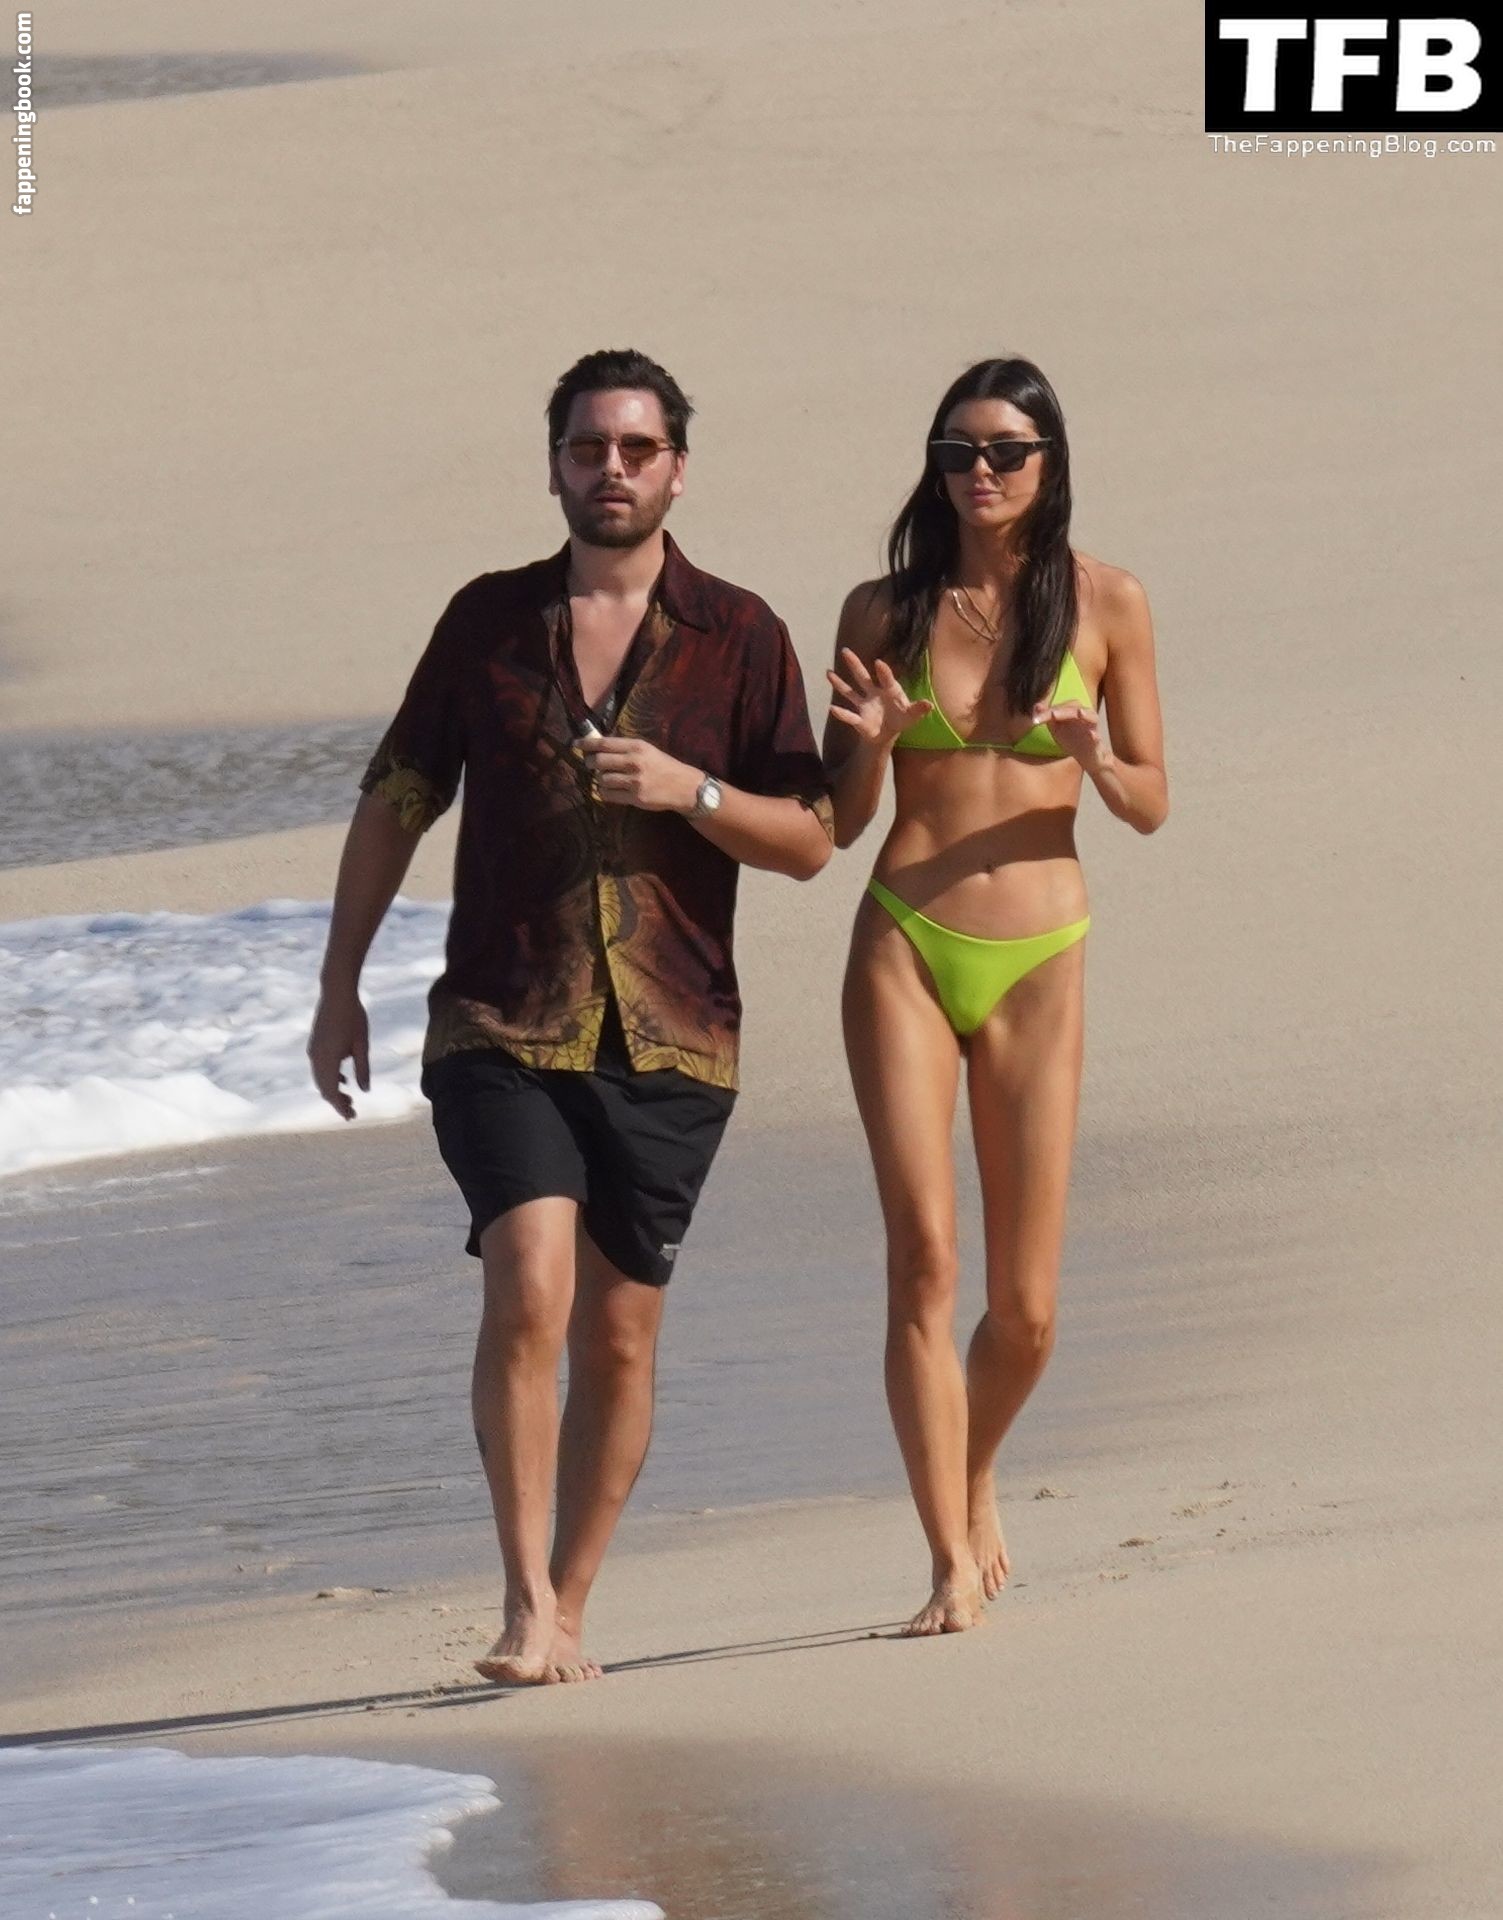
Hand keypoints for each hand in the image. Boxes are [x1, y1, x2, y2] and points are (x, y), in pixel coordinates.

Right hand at [307, 985, 369, 1119]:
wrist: (337, 993)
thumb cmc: (353, 1017)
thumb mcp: (362, 1044)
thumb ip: (363, 1069)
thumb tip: (365, 1090)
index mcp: (328, 1059)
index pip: (331, 1092)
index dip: (340, 1106)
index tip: (351, 1116)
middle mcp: (316, 1057)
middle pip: (323, 1088)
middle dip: (336, 1102)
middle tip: (352, 1112)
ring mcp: (313, 1050)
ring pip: (319, 1079)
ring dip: (332, 1090)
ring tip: (349, 1098)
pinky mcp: (315, 1044)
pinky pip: (319, 1068)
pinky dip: (329, 1078)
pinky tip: (343, 1080)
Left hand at [578, 734, 700, 811]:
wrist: (684, 787)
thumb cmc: (664, 766)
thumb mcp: (647, 750)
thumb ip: (625, 748)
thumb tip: (598, 747)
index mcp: (637, 746)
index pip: (604, 743)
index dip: (586, 744)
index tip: (575, 744)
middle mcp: (634, 762)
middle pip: (599, 761)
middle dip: (590, 763)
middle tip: (590, 764)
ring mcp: (634, 781)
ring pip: (601, 779)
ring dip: (599, 779)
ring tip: (605, 778)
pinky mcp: (635, 797)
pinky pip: (608, 795)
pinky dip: (604, 792)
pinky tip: (610, 790)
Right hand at [826, 648, 930, 744]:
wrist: (887, 733)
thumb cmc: (900, 719)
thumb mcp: (911, 715)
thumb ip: (918, 709)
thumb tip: (929, 704)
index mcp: (888, 690)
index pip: (886, 679)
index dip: (883, 672)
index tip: (878, 663)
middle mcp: (873, 693)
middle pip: (862, 677)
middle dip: (854, 664)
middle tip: (845, 650)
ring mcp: (864, 705)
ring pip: (849, 692)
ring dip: (839, 683)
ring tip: (828, 672)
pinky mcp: (858, 719)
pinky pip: (849, 715)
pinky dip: (841, 713)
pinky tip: (832, 708)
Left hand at [1032, 700, 1112, 774]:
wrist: (1087, 757)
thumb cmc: (1072, 740)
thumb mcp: (1056, 729)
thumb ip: (1047, 718)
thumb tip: (1036, 706)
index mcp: (1073, 711)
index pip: (1059, 707)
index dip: (1047, 712)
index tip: (1035, 720)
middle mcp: (1084, 715)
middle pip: (1074, 707)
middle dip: (1062, 710)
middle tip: (1051, 715)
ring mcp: (1092, 726)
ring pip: (1090, 716)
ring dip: (1084, 714)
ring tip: (1079, 713)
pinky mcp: (1098, 739)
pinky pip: (1098, 736)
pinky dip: (1095, 735)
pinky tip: (1093, 735)